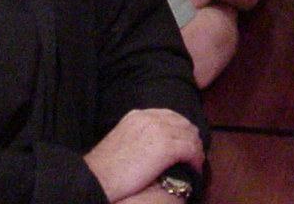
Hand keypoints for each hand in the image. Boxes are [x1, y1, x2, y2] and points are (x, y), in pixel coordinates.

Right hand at [85, 109, 202, 202]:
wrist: (96, 179)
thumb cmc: (104, 168)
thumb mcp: (122, 140)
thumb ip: (139, 135)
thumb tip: (154, 146)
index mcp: (138, 115)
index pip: (169, 116)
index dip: (180, 129)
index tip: (183, 141)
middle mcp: (151, 118)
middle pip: (182, 123)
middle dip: (190, 138)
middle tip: (193, 153)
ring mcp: (160, 131)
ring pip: (189, 136)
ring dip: (196, 150)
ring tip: (196, 163)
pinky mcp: (167, 148)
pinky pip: (191, 150)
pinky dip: (196, 159)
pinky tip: (195, 169)